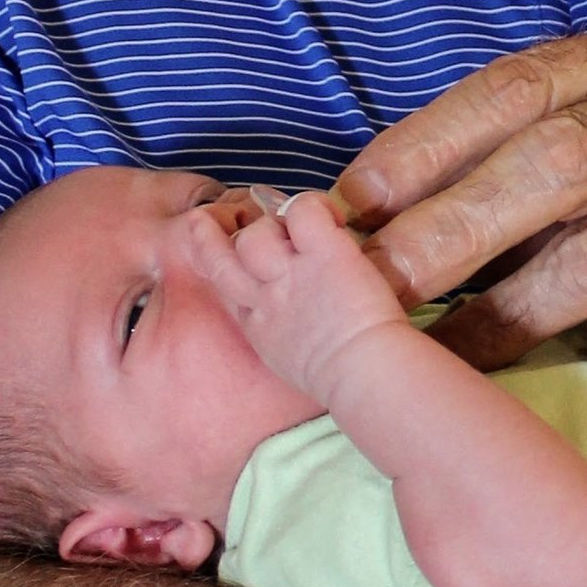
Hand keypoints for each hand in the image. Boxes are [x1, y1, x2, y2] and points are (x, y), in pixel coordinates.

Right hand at [189, 192, 410, 403]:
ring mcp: (289, 272)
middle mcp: (264, 296)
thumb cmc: (340, 380)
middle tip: (244, 224)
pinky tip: (332, 218)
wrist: (365, 375)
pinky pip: (302, 209)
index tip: (228, 248)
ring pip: (257, 231)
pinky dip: (314, 206)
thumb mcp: (290, 362)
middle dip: (226, 236)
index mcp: (258, 325)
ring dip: (276, 224)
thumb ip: (280, 332)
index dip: (222, 259)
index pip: (224, 281)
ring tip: (305, 233)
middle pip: (224, 254)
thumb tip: (290, 315)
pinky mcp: (322, 251)